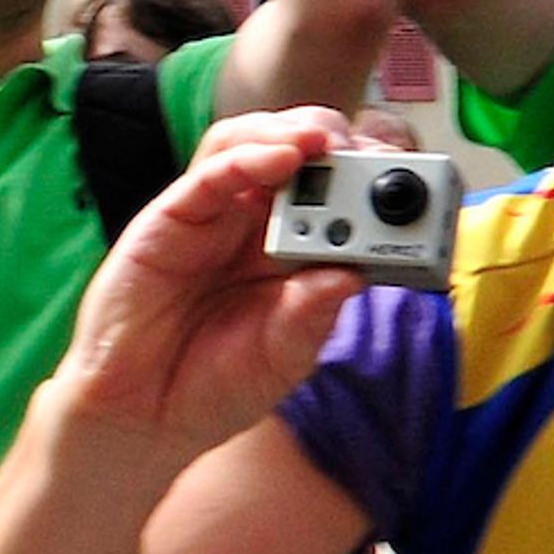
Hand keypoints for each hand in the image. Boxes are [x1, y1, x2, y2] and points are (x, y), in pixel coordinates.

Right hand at [36, 107, 363, 466]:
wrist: (139, 420)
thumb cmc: (209, 388)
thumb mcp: (281, 360)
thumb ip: (312, 318)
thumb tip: (354, 275)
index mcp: (293, 256)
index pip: (341, 197)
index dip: (375, 180)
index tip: (413, 182)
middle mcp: (254, 226)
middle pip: (300, 155)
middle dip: (344, 144)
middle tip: (375, 150)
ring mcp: (211, 219)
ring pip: (251, 145)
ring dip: (294, 133)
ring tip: (327, 141)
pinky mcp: (167, 221)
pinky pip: (207, 176)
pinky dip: (246, 157)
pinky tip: (279, 156)